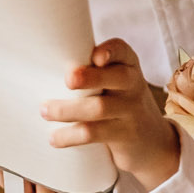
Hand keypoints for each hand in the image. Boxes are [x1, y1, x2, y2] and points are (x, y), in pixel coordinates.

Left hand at [41, 38, 180, 189]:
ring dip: (68, 110)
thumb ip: (90, 71)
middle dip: (91, 77)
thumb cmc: (119, 103)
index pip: (122, 51)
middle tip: (68, 80)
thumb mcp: (115, 82)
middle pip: (116, 78)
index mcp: (128, 65)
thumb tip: (41, 66)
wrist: (152, 141)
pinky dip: (70, 136)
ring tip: (45, 110)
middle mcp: (133, 85)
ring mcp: (131, 111)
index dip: (110, 51)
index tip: (96, 56)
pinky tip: (54, 138)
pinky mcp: (124, 136)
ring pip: (100, 108)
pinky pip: (95, 134)